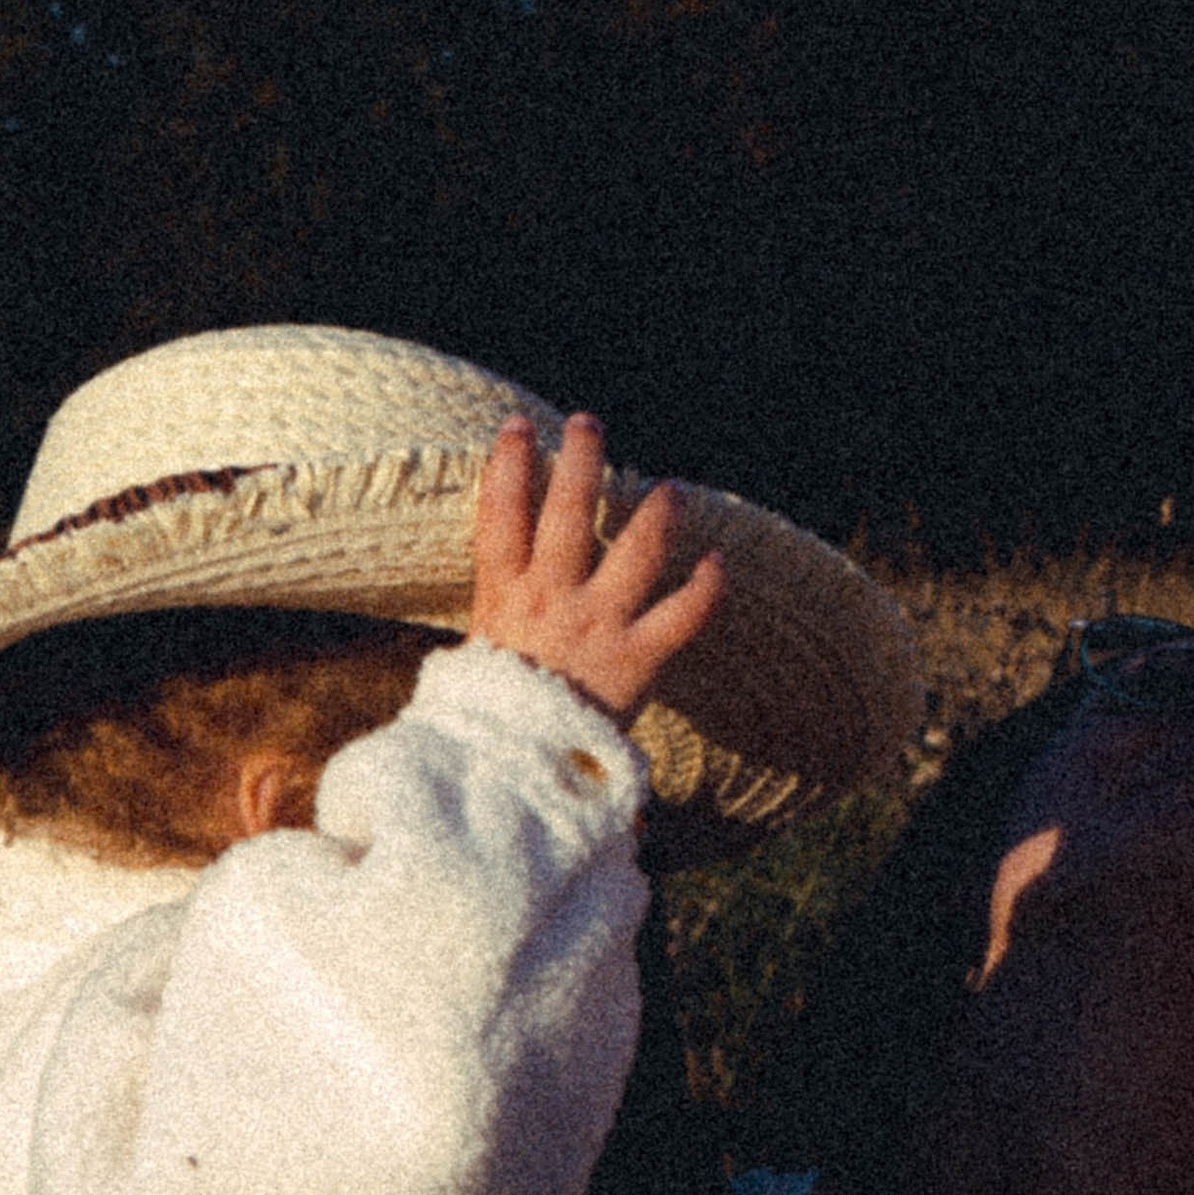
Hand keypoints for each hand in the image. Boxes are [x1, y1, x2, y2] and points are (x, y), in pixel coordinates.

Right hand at [467, 413, 724, 726]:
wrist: (512, 772)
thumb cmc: (490, 716)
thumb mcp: (475, 657)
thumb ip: (493, 617)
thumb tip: (498, 592)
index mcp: (502, 596)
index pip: (500, 514)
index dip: (509, 465)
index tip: (518, 428)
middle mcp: (550, 599)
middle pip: (566, 511)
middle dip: (580, 459)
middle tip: (588, 422)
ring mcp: (596, 624)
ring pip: (636, 549)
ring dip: (656, 512)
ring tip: (668, 488)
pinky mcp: (636, 657)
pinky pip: (683, 614)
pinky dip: (707, 589)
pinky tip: (719, 563)